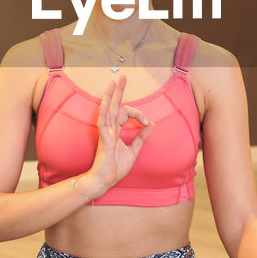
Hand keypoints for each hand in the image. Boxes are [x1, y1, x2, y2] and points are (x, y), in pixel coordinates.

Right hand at [88, 74, 154, 192]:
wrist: (104, 181)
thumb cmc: (115, 167)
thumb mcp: (134, 150)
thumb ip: (141, 137)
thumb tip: (153, 124)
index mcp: (116, 129)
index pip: (126, 112)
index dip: (138, 115)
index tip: (147, 123)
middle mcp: (109, 128)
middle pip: (113, 105)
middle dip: (118, 91)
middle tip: (122, 76)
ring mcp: (105, 133)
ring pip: (106, 110)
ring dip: (109, 97)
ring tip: (112, 84)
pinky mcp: (103, 140)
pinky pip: (103, 124)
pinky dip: (105, 114)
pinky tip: (105, 105)